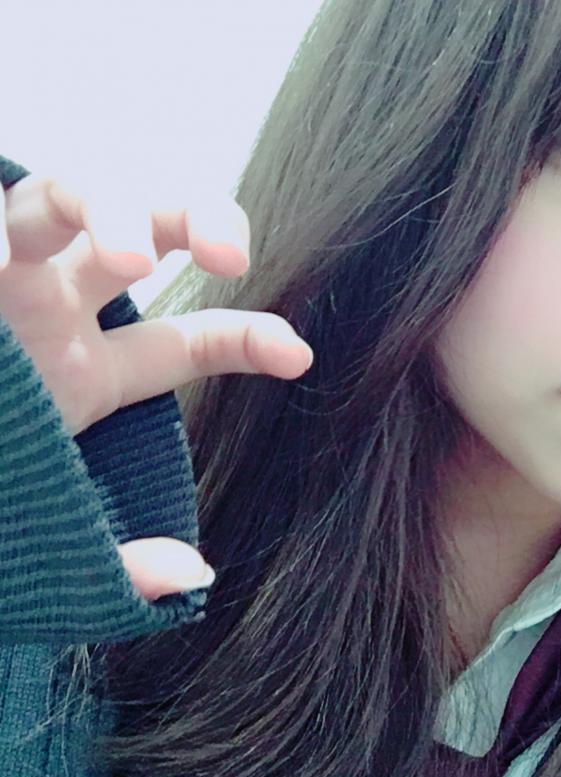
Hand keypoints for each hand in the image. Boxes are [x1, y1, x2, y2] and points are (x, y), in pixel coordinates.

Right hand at [0, 170, 312, 600]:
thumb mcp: (42, 540)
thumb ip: (112, 561)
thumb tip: (192, 575)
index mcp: (87, 371)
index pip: (188, 339)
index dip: (250, 338)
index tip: (300, 356)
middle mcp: (49, 310)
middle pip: (143, 234)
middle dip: (194, 223)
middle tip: (232, 258)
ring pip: (61, 200)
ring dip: (106, 208)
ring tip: (130, 258)